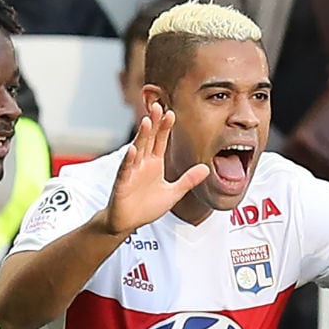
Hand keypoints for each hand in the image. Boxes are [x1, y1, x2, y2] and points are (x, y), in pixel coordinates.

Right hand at [100, 102, 209, 235]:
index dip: (165, 127)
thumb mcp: (173, 193)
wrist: (128, 222)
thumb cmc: (146, 207)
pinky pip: (126, 170)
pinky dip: (129, 160)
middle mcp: (142, 164)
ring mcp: (131, 172)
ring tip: (147, 121)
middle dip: (153, 123)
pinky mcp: (122, 183)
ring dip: (141, 136)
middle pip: (148, 139)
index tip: (171, 113)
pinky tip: (132, 149)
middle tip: (158, 106)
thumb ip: (188, 180)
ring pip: (137, 150)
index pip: (160, 141)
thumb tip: (206, 169)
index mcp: (154, 163)